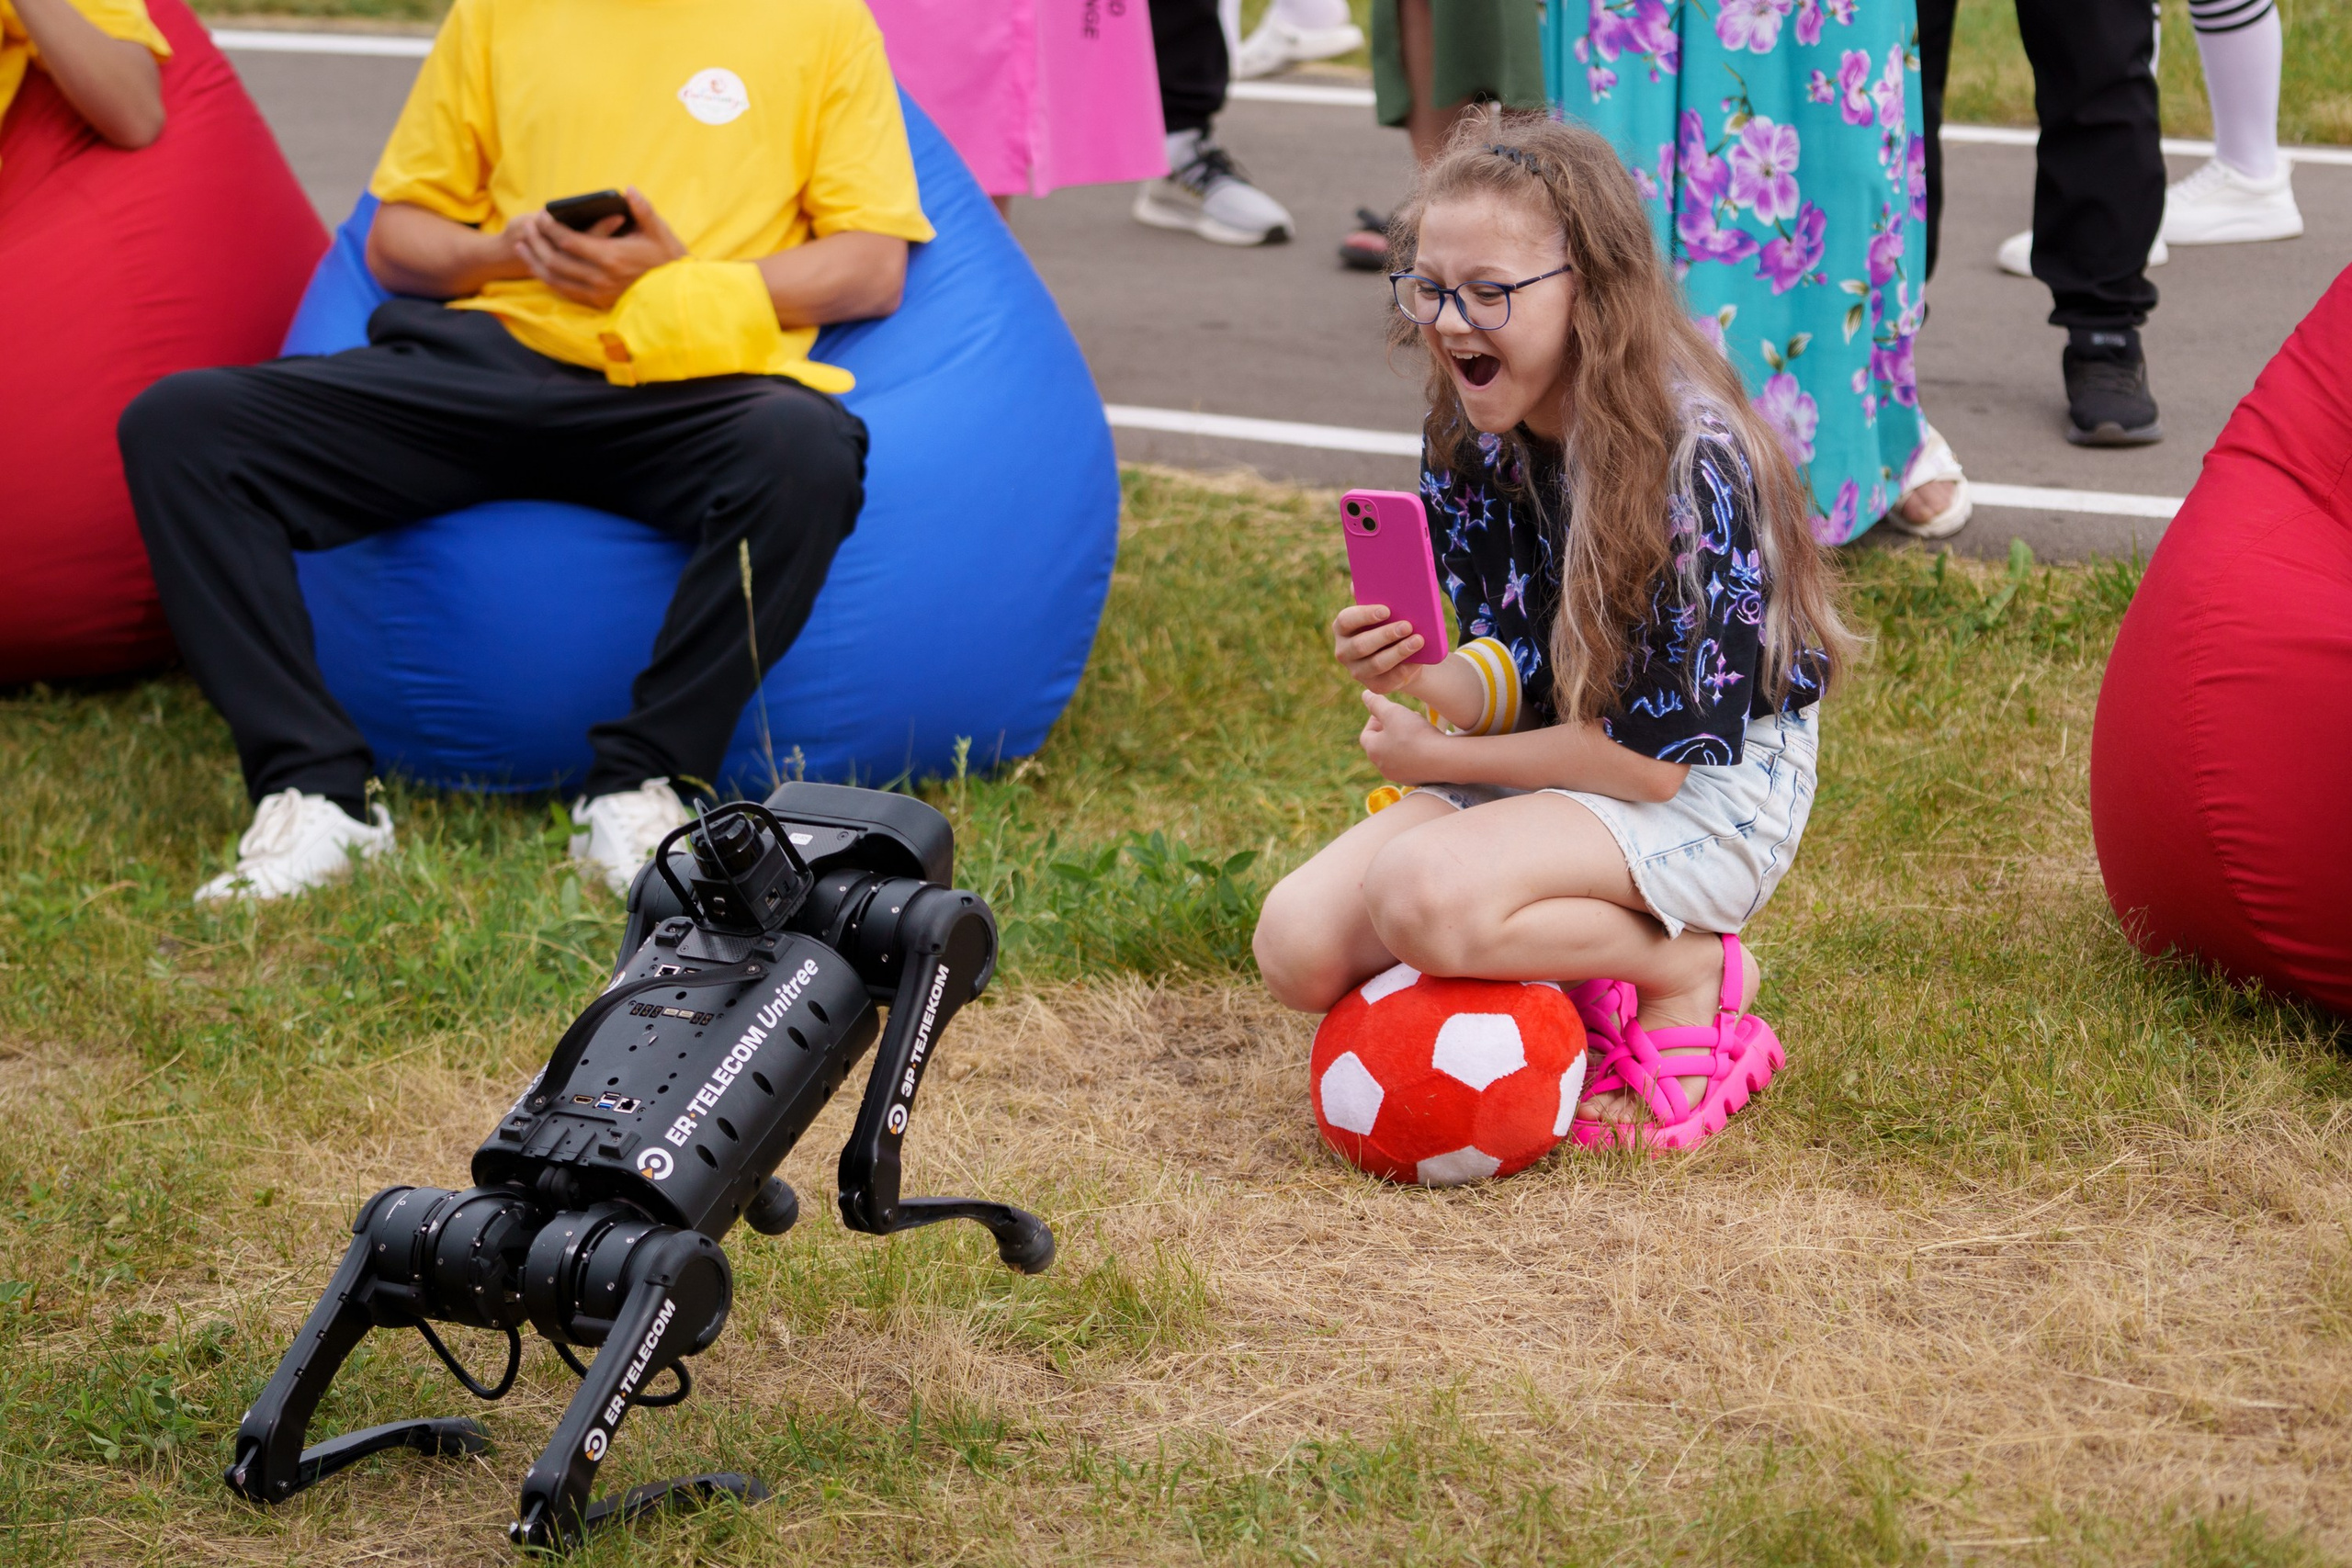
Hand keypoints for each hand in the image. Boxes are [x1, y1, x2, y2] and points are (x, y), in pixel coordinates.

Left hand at [510, 188, 688, 310]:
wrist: (679, 295)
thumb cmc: (670, 261)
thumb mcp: (660, 232)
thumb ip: (643, 209)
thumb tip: (629, 190)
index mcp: (611, 257)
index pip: (568, 241)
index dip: (550, 228)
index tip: (541, 216)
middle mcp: (600, 278)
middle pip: (555, 260)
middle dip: (537, 242)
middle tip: (527, 228)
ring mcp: (597, 292)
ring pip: (554, 278)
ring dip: (535, 262)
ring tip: (522, 247)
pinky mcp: (598, 302)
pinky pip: (564, 292)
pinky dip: (548, 279)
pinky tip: (539, 268)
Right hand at [1331, 602, 1427, 694]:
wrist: (1400, 653)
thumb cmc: (1389, 624)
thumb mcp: (1382, 609)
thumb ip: (1372, 594)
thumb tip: (1358, 582)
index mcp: (1342, 627)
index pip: (1346, 620)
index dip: (1365, 615)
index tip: (1386, 610)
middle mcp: (1344, 651)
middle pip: (1361, 645)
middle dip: (1385, 635)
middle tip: (1407, 625)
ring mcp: (1357, 671)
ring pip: (1377, 664)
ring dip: (1399, 652)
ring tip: (1418, 641)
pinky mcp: (1374, 686)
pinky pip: (1389, 681)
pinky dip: (1405, 670)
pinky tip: (1418, 661)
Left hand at [1358, 691, 1447, 783]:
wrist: (1443, 759)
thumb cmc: (1415, 734)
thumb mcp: (1393, 712)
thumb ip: (1376, 703)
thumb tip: (1365, 695)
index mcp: (1374, 751)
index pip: (1366, 734)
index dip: (1375, 719)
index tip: (1388, 711)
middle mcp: (1383, 767)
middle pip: (1381, 744)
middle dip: (1390, 728)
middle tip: (1403, 718)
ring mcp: (1399, 776)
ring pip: (1396, 754)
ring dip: (1402, 740)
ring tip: (1417, 728)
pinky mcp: (1416, 780)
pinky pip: (1410, 763)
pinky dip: (1414, 751)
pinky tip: (1426, 743)